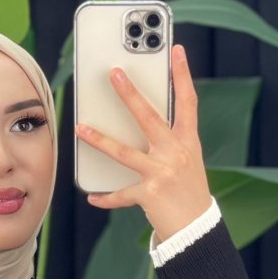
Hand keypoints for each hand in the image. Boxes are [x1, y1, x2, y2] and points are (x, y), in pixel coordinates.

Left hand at [74, 43, 213, 242]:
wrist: (196, 228)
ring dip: (100, 140)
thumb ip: (167, 141)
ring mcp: (162, 173)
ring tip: (81, 129)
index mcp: (188, 142)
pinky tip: (92, 197)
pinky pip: (121, 194)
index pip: (188, 101)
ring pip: (124, 153)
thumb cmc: (188, 190)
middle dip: (130, 94)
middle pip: (149, 118)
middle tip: (114, 74)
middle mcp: (176, 154)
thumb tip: (137, 121)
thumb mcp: (186, 160)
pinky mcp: (149, 194)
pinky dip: (106, 197)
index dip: (183, 75)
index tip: (177, 50)